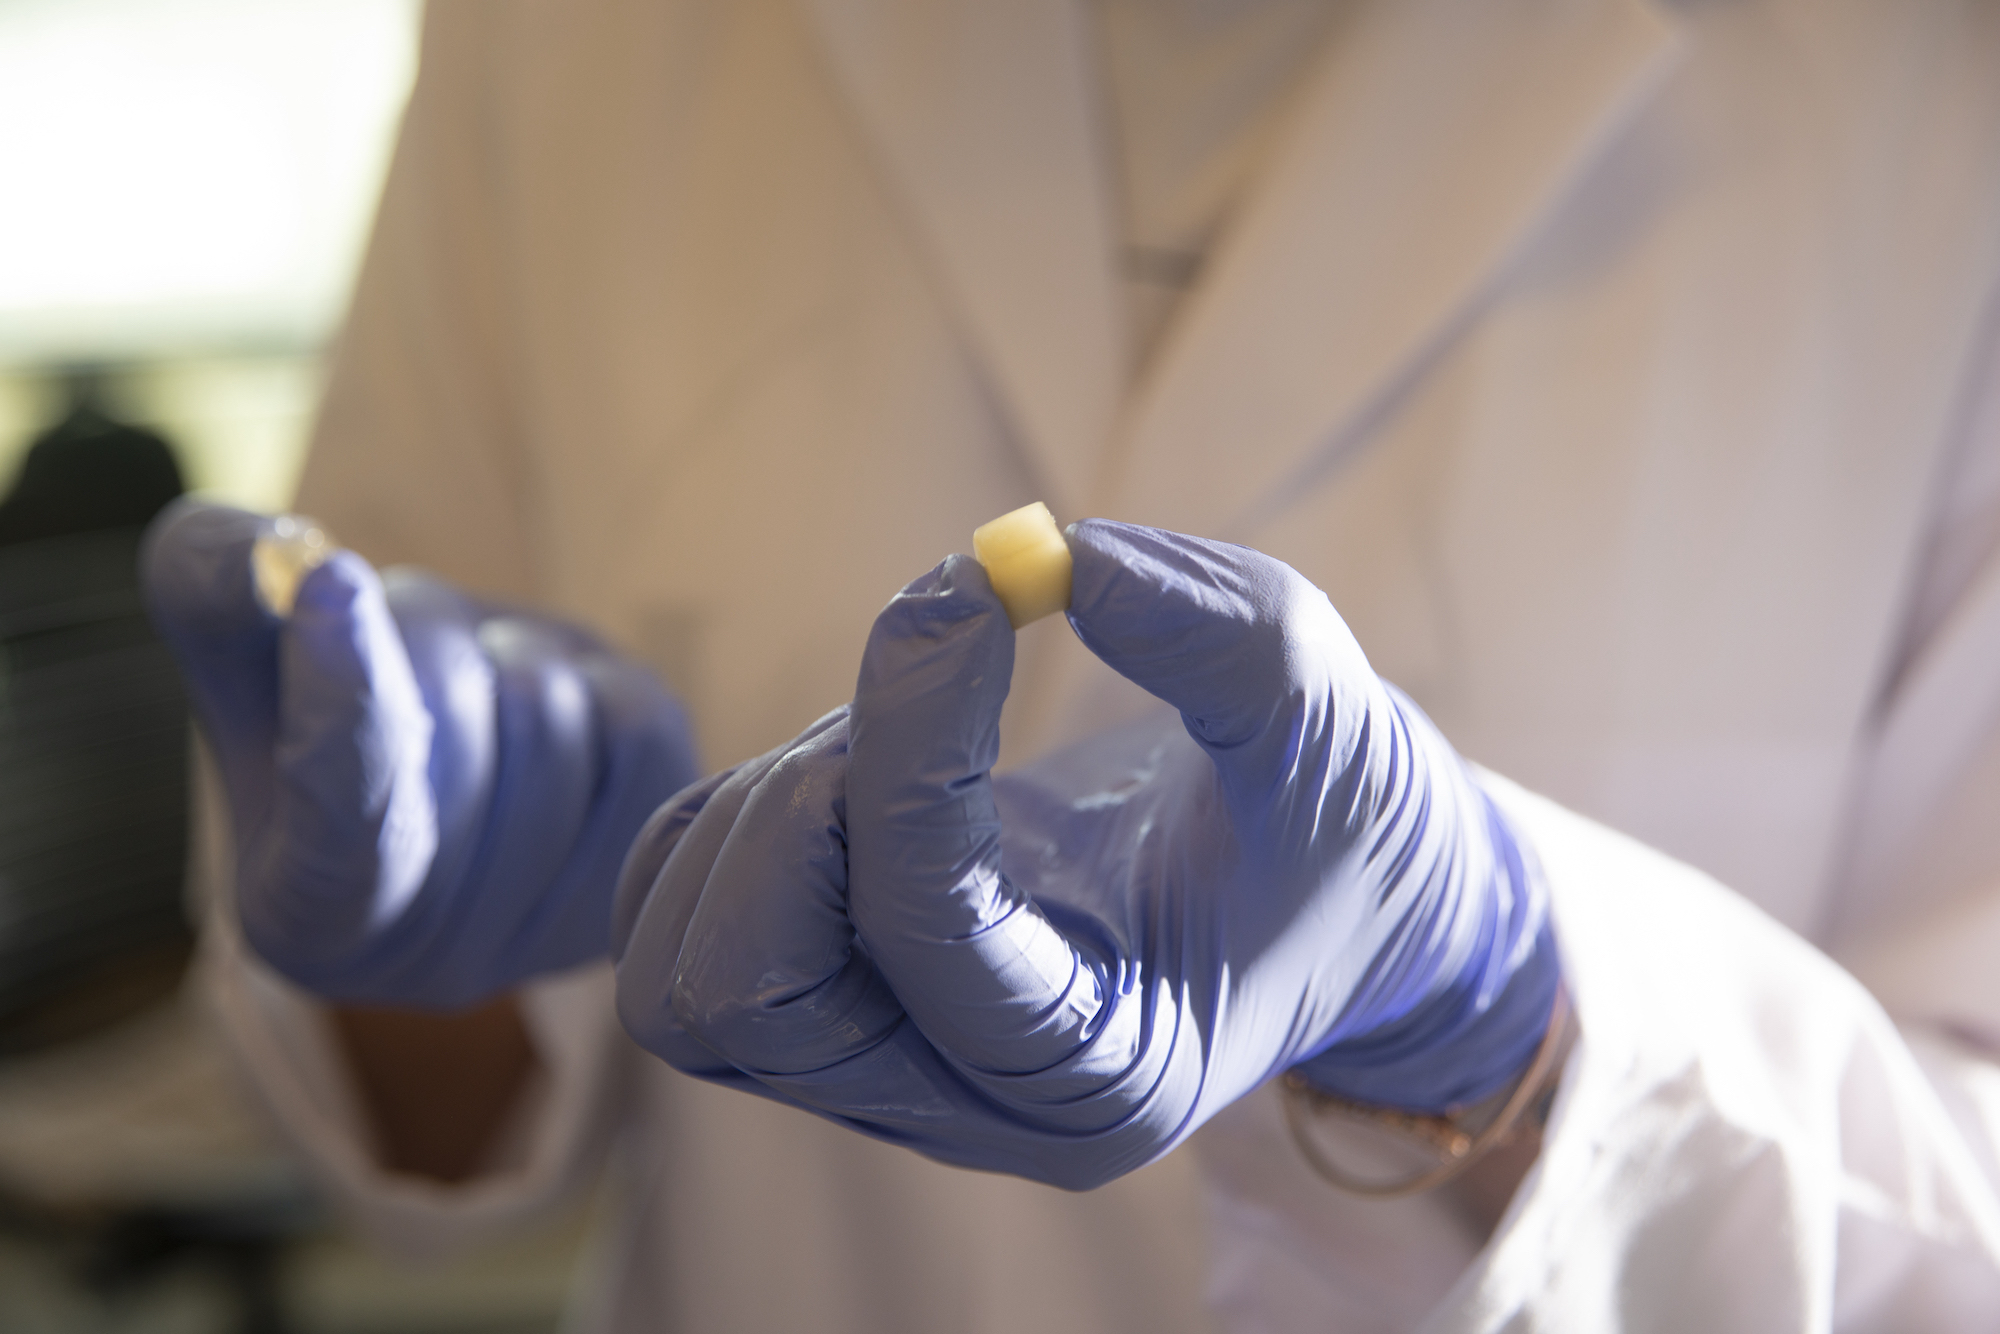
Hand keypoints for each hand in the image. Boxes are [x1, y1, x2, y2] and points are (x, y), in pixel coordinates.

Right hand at [142, 500, 700, 1007]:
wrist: (461, 810)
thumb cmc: (323, 737)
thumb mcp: (246, 672)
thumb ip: (218, 600)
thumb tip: (261, 550)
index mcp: (312, 920)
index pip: (343, 818)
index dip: (343, 699)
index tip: (334, 583)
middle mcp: (438, 957)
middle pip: (453, 715)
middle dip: (420, 638)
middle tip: (397, 651)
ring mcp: (557, 923)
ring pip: (549, 708)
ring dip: (503, 662)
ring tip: (472, 700)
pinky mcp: (651, 860)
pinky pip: (634, 719)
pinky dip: (587, 683)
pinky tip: (548, 723)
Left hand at [612, 521, 1556, 1187]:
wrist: (1328, 901)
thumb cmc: (1335, 829)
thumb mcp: (1329, 724)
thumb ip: (1218, 637)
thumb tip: (1062, 557)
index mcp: (1106, 1075)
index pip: (932, 937)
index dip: (915, 744)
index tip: (970, 592)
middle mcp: (968, 1108)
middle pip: (745, 994)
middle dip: (804, 805)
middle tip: (920, 686)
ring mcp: (881, 1073)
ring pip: (682, 978)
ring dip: (758, 816)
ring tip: (893, 734)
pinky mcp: (825, 1011)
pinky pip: (673, 932)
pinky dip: (723, 826)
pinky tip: (847, 765)